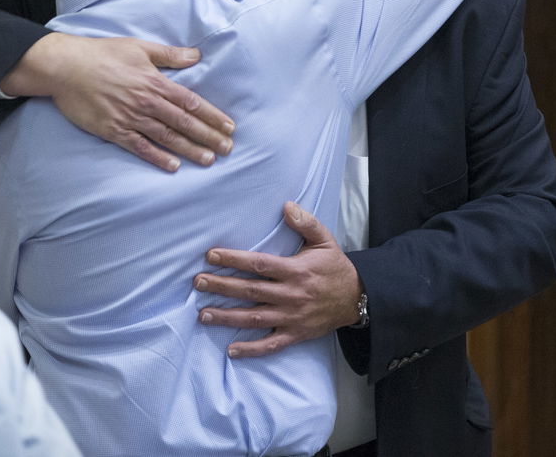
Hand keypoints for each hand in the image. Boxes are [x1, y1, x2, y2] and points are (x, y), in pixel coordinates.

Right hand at [0, 33, 233, 171]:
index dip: (212, 116)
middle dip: (208, 136)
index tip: (229, 127)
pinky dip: (157, 157)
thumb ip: (169, 55)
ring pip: (166, 137)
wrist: (66, 67)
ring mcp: (130, 118)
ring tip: (208, 160)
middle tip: (228, 149)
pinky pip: (139, 147)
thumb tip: (196, 55)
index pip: (191, 102)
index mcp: (155, 81)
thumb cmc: (102, 53)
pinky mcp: (113, 130)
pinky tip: (172, 166)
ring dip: (189, 150)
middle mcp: (146, 102)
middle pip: (184, 122)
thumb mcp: (139, 47)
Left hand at [194, 201, 361, 356]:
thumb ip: (306, 222)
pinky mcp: (295, 335)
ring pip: (254, 319)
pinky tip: (231, 350)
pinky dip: (251, 349)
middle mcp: (291, 295)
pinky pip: (270, 345)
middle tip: (198, 282)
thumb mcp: (325, 240)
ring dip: (227, 317)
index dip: (234, 260)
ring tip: (203, 314)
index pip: (259, 265)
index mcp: (296, 271)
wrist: (358, 298)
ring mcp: (292, 318)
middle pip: (251, 291)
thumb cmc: (335, 267)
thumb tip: (286, 206)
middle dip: (222, 286)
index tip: (211, 256)